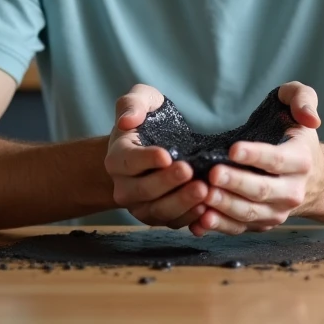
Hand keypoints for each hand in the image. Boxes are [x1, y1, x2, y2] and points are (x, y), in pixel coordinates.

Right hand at [104, 84, 209, 228]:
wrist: (150, 150)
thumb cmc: (147, 122)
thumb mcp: (141, 101)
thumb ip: (132, 104)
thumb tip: (127, 120)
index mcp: (117, 158)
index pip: (128, 161)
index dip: (146, 159)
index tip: (167, 155)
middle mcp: (124, 186)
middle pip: (143, 190)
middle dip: (168, 183)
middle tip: (190, 172)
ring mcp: (140, 205)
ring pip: (158, 210)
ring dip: (181, 203)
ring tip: (204, 191)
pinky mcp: (158, 217)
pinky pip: (172, 222)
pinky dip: (190, 218)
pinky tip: (207, 208)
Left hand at [190, 82, 323, 236]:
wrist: (314, 178)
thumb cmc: (297, 136)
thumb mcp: (301, 106)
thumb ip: (303, 99)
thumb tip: (310, 118)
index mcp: (301, 160)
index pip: (278, 159)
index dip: (255, 155)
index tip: (233, 149)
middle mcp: (292, 190)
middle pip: (261, 190)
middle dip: (235, 183)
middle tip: (213, 174)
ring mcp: (277, 211)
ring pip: (249, 212)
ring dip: (224, 206)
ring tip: (203, 196)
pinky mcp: (262, 223)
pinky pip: (239, 228)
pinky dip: (219, 226)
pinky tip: (200, 220)